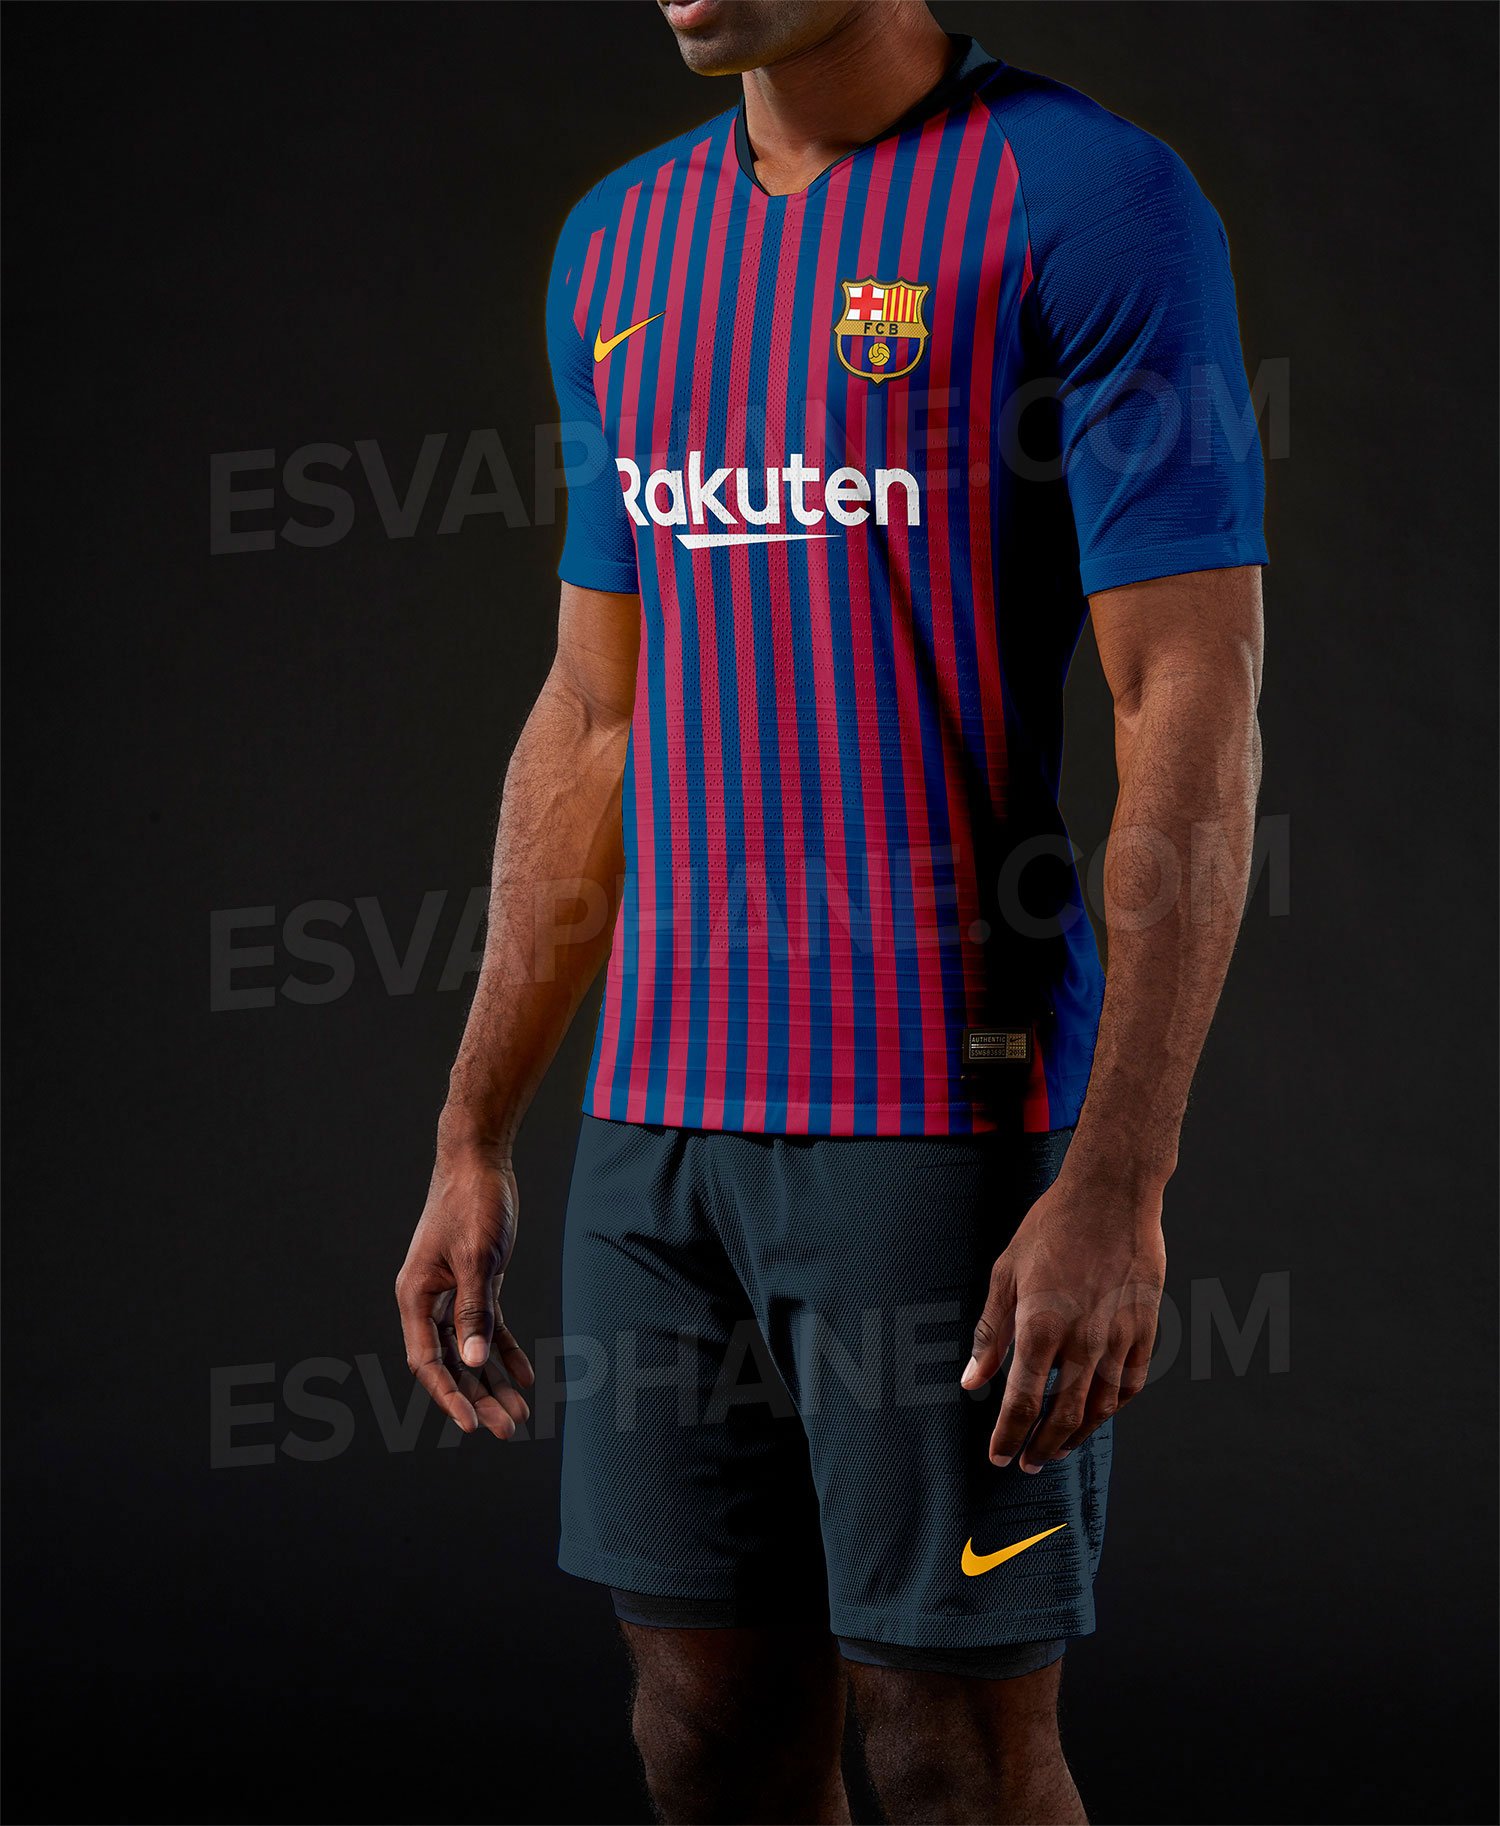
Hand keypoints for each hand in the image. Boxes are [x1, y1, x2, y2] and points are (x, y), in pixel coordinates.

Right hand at [395, 1137, 534, 1437]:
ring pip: (471, 1349)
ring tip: (520, 1414)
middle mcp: (428, 1300)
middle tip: (508, 1430)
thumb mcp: (477, 1259)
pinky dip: (506, 1351)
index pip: (427, 1360)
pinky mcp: (475, 1282)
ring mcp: (452, 1293)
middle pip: (452, 1362)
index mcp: (415, 1296)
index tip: (472, 1425)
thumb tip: (473, 1363)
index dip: (448, 1396)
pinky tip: (526, 1377)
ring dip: (493, 1381)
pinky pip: (488, 1326)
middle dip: (478, 1398)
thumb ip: (473, 1312)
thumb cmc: (472, 1203)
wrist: (478, 1160)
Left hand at [961, 1166, 1165, 1470]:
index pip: (1020, 1403)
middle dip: (1041, 1447)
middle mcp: (1082, 1341)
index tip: (998, 1457)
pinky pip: (1131, 1383)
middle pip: (1063, 1417)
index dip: (1007, 1437)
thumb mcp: (1005, 1273)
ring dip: (1078, 1435)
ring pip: (1101, 1408)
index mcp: (1040, 1327)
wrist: (1111, 1193)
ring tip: (1059, 1446)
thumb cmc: (1052, 1227)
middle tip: (1027, 1463)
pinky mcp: (1145, 1328)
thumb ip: (991, 1334)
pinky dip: (1113, 1406)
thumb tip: (971, 1382)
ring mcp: (1119, 1337)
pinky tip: (1099, 1411)